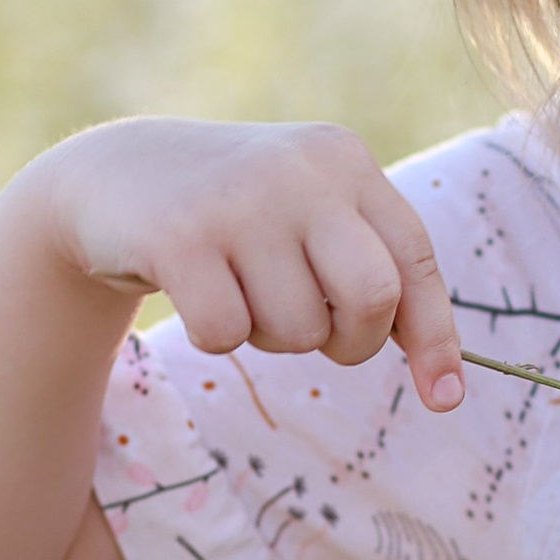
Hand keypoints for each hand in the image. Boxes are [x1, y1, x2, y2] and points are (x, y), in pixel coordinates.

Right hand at [32, 118, 466, 409]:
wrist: (116, 175)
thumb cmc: (239, 216)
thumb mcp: (311, 217)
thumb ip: (373, 273)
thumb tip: (443, 381)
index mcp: (345, 161)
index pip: (415, 259)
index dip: (435, 336)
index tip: (443, 398)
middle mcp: (300, 171)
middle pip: (371, 299)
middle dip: (352, 342)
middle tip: (318, 335)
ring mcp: (238, 200)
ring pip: (297, 329)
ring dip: (273, 337)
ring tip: (243, 291)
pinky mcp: (177, 236)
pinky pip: (227, 335)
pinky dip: (218, 336)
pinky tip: (196, 292)